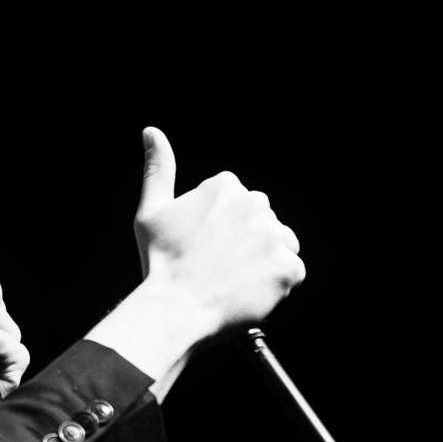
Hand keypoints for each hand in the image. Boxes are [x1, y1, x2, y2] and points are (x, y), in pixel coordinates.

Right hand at [134, 126, 305, 337]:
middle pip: (260, 219)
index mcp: (226, 187)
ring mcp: (275, 237)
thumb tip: (152, 131)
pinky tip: (246, 290)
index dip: (216, 226)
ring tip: (231, 278)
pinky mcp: (290, 268)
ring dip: (262, 258)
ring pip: (278, 243)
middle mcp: (256, 204)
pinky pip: (290, 271)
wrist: (174, 310)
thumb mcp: (152, 210)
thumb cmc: (160, 261)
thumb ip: (158, 168)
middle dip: (243, 238)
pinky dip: (273, 283)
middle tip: (214, 264)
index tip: (201, 245)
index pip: (235, 201)